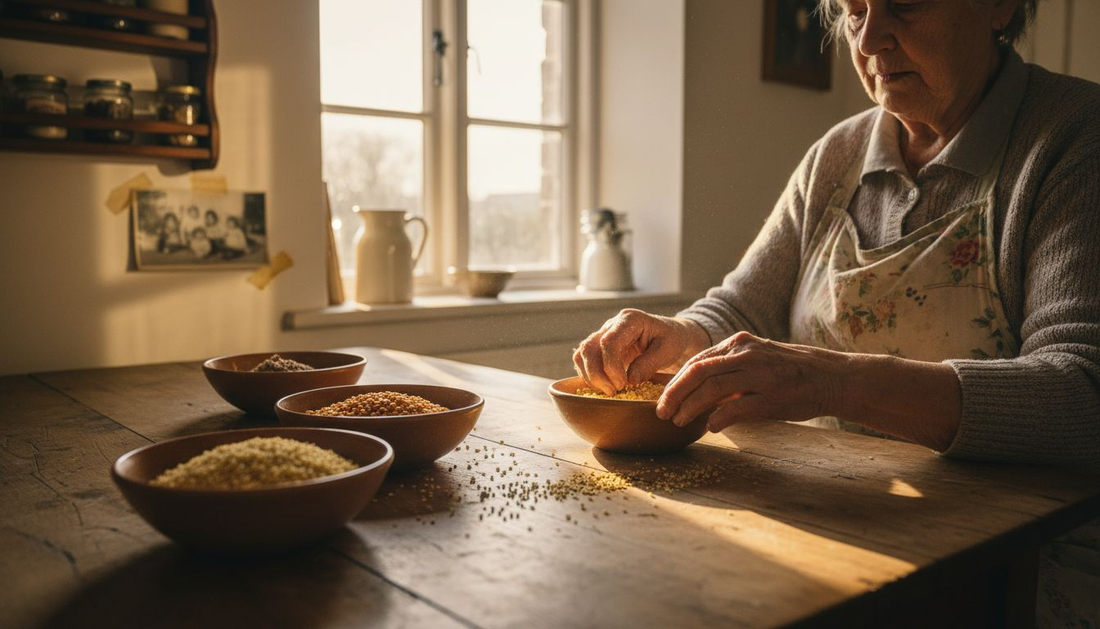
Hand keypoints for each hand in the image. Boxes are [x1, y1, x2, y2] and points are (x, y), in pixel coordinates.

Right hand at [573, 309, 709, 394]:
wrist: (670, 335)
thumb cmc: (671, 340)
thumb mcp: (668, 350)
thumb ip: (649, 363)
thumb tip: (630, 380)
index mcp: (630, 319)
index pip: (609, 342)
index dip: (611, 367)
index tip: (623, 384)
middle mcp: (612, 324)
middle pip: (589, 347)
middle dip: (597, 374)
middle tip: (614, 391)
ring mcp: (603, 334)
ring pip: (582, 353)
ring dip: (590, 376)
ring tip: (610, 390)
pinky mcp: (600, 347)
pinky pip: (584, 360)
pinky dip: (589, 375)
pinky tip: (605, 386)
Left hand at [656, 331, 847, 431]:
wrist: (830, 377)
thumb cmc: (790, 372)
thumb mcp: (756, 359)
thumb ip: (728, 368)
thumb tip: (696, 390)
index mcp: (739, 343)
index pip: (697, 361)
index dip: (676, 381)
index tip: (664, 399)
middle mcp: (746, 354)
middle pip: (697, 372)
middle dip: (674, 394)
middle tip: (662, 412)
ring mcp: (759, 375)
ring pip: (711, 389)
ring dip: (690, 408)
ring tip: (680, 422)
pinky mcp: (771, 397)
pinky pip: (735, 408)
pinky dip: (718, 419)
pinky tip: (710, 427)